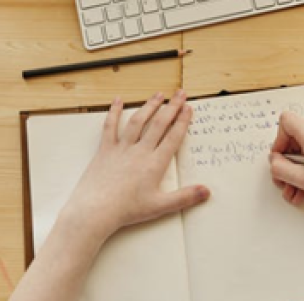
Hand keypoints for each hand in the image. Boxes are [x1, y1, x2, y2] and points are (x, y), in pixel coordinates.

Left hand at [59, 90, 209, 241]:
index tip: (188, 108)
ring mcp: (122, 148)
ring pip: (138, 121)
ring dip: (149, 106)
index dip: (182, 121)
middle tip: (180, 93)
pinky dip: (114, 112)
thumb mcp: (160, 206)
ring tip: (158, 94)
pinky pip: (110, 127)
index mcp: (154, 164)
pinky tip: (118, 100)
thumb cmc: (127, 209)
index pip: (173, 137)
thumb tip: (206, 191)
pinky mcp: (105, 149)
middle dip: (171, 107)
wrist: (96, 209)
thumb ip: (184, 197)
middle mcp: (140, 151)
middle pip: (159, 124)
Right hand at [268, 111, 303, 217]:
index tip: (279, 159)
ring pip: (302, 152)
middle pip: (293, 140)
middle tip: (282, 181)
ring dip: (294, 172)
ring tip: (293, 192)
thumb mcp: (303, 178)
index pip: (286, 121)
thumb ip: (281, 168)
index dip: (278, 140)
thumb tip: (274, 161)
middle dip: (285, 163)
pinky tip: (303, 191)